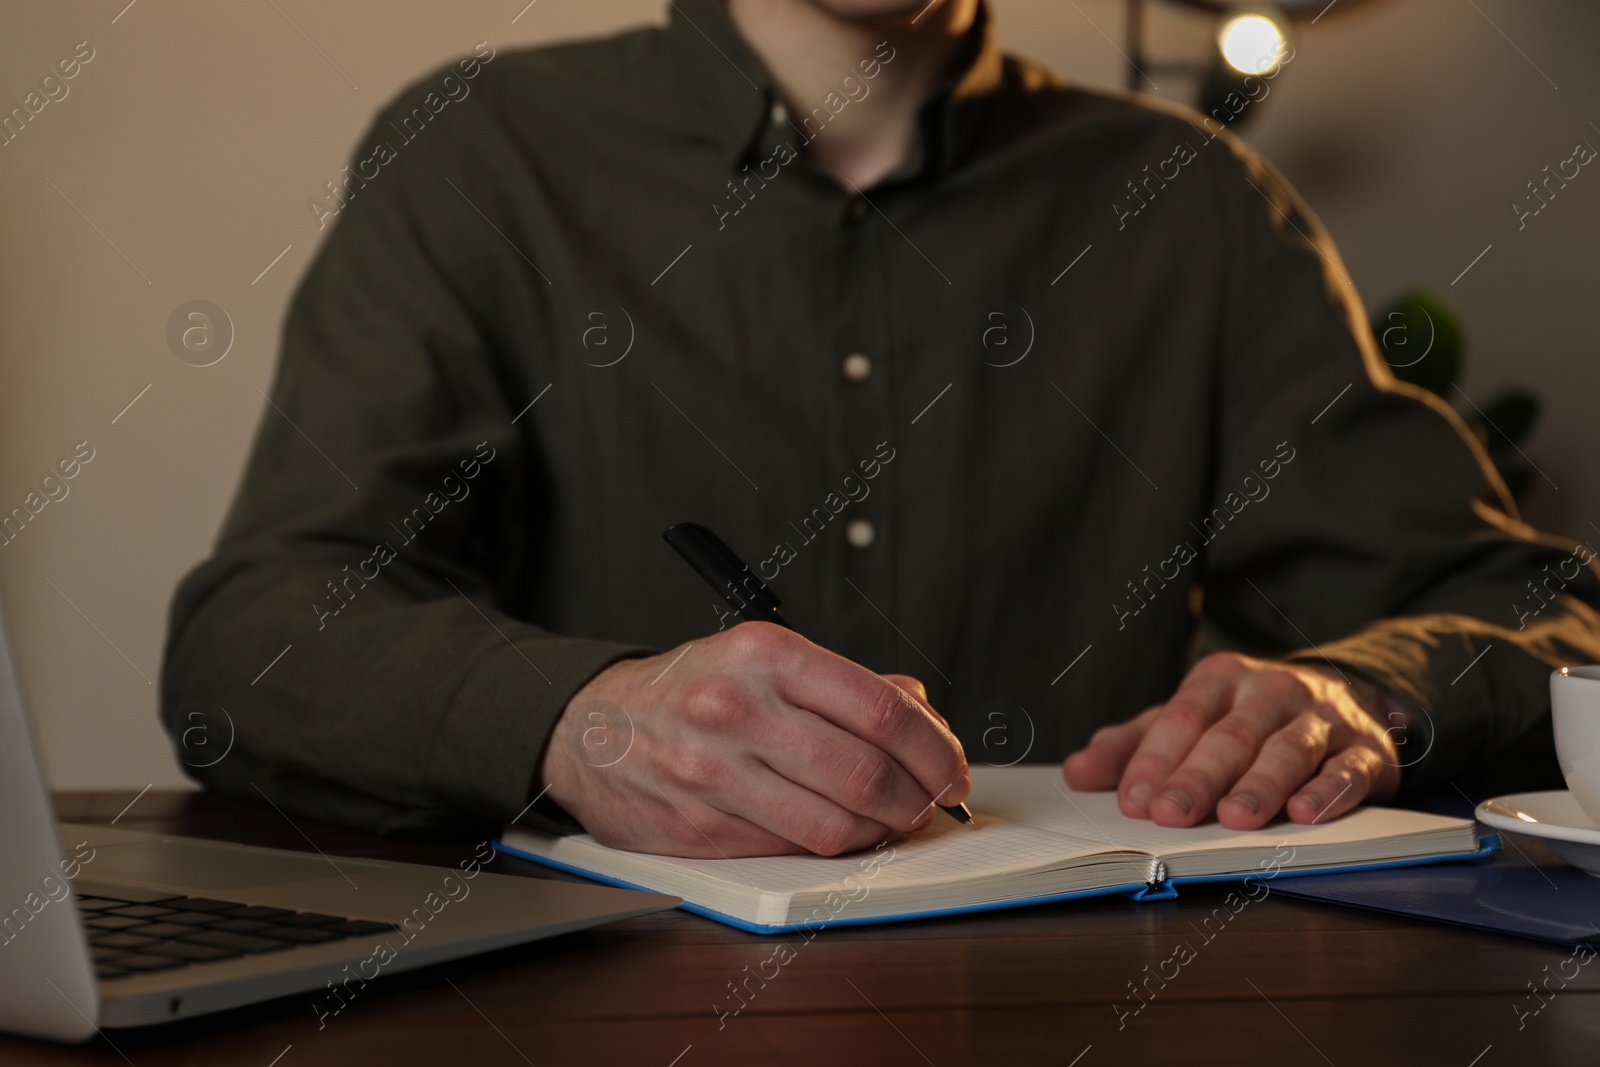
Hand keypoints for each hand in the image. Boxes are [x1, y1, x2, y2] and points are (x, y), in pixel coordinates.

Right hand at [537, 622, 969, 857]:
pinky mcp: (699, 827)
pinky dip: (832, 846)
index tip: (953, 768)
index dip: (935, 748)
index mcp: (765, 653)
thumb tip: (927, 721)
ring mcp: (713, 772)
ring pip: (836, 824)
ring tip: (890, 820)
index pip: (880, 707)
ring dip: (881, 831)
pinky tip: (839, 831)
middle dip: (918, 798)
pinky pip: (793, 848)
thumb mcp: (764, 658)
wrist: (592, 728)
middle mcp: (736, 708)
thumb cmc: (692, 691)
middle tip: (931, 802)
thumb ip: (849, 684)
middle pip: (865, 772)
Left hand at [1062, 652, 1403, 829]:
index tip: (1132, 800)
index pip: (1183, 717)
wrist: (1346, 698)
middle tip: (1170, 815)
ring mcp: (1322, 719)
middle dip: (1198, 776)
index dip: (1156, 758)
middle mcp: (1271, 690)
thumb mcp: (1188, 720)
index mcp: (1221, 678)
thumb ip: (1132, 744)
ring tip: (1236, 818)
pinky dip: (1328, 791)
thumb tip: (1075, 773)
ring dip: (1261, 785)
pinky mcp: (1366, 750)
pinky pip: (1348, 769)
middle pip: (1231, 735)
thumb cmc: (1247, 718)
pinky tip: (1307, 814)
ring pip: (1288, 750)